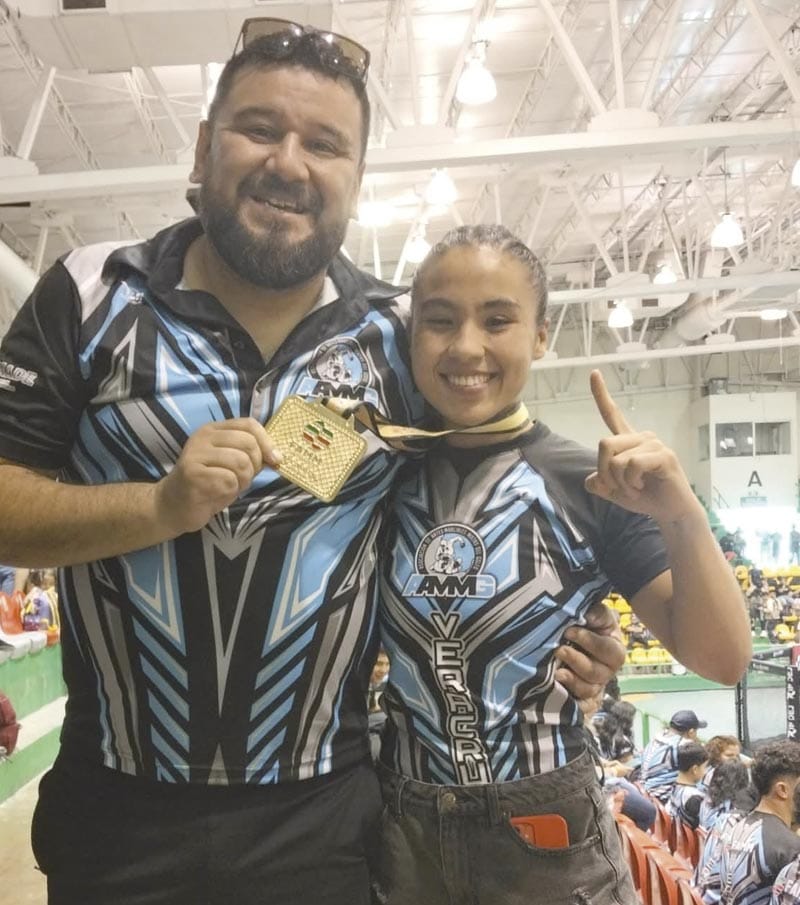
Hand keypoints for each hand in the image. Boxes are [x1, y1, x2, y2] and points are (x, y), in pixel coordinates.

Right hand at [156, 418, 281, 534]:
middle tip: (244, 479)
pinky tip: (217, 494)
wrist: (174, 506)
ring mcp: (195, 454)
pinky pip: (229, 481)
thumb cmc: (208, 484)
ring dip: (243, 480)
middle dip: (255, 466)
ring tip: (230, 486)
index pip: (249, 424)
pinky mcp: (193, 474)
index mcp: (213, 430)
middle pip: (248, 444)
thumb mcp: (231, 463)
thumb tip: (276, 456)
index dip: (267, 442)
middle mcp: (203, 437)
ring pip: (241, 463)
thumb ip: (250, 454)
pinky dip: (230, 491)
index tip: (275, 460)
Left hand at [555, 600, 624, 708]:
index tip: (569, 631)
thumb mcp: (595, 614)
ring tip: (557, 673)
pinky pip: (582, 707)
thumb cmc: (588, 624)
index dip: (590, 642)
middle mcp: (606, 671)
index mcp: (614, 650)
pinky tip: (561, 696)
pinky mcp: (582, 698)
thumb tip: (588, 615)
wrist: (572, 636)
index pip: (608, 650)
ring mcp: (595, 686)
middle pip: (597, 673)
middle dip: (577, 661)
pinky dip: (573, 704)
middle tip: (559, 650)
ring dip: (572, 681)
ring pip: (588, 690)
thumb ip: (596, 613)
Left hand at [584, 370, 699, 524]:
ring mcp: (654, 444)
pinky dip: (631, 483)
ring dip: (620, 483)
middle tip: (619, 487)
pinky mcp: (663, 455)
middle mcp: (641, 437)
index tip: (593, 372)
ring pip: (616, 460)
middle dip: (605, 472)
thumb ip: (599, 483)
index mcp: (628, 441)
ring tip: (636, 488)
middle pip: (603, 444)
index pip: (611, 414)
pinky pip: (632, 466)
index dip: (600, 394)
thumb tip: (591, 480)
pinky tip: (643, 487)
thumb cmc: (645, 497)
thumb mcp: (614, 492)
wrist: (670, 512)